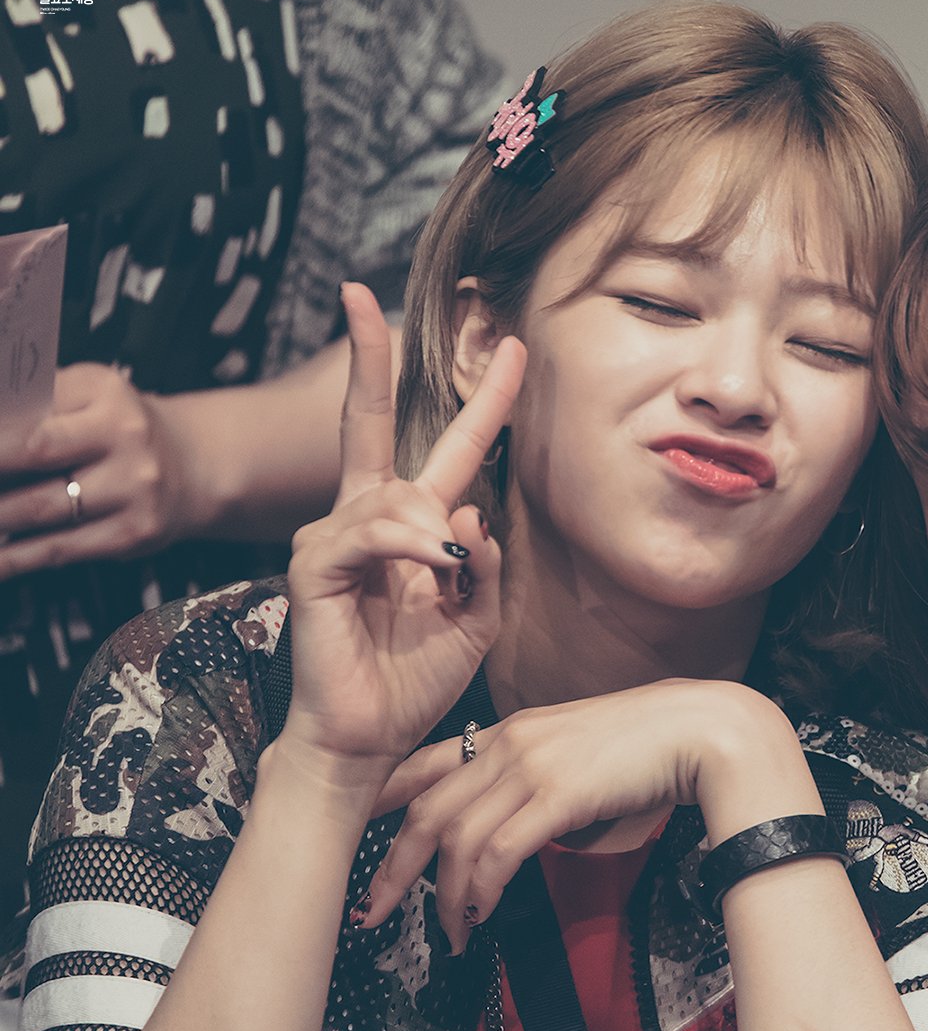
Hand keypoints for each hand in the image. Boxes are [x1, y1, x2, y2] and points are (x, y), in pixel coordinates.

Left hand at [0, 363, 192, 579]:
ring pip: (39, 509)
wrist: (193, 466)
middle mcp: (128, 441)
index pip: (30, 417)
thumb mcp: (86, 394)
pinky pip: (59, 549)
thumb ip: (35, 405)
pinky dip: (13, 558)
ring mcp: (135, 491)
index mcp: (107, 397)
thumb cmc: (121, 428)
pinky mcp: (134, 534)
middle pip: (34, 457)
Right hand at [277, 283, 522, 799]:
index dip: (482, 397)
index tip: (510, 344)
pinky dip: (410, 547)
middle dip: (367, 356)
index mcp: (412, 525)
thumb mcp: (477, 615)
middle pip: (369, 420)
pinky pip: (369, 533)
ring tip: (449, 571)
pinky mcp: (313, 566)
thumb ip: (487, 563)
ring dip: (433, 528)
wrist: (371, 737)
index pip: (446, 444)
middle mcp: (368, 518)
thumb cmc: (416, 677)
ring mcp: (333, 538)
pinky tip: (432, 569)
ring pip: (394, 494)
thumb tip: (468, 512)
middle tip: (363, 292)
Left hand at [360, 680, 811, 951]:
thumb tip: (519, 828)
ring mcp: (531, 766)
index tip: (362, 838)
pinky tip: (484, 912)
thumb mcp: (579, 753)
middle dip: (393, 868)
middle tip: (372, 910)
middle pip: (426, 810)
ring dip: (445, 895)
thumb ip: (539, 781)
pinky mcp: (557, 794)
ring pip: (458, 839)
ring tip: (449, 933)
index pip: (425, 763)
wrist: (703, 729)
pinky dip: (483, 889)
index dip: (385, 803)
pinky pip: (499, 852)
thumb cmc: (652, 746)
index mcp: (510, 730)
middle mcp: (509, 743)